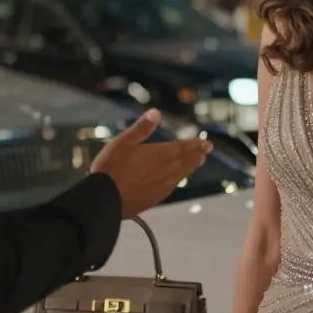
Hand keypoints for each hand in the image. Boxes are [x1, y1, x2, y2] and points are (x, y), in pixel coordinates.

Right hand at [91, 109, 212, 217]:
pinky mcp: (155, 198)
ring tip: (198, 161)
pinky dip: (179, 179)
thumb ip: (142, 128)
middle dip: (197, 153)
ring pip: (182, 174)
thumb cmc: (111, 168)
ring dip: (191, 166)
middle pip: (186, 161)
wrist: (105, 199)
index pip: (182, 147)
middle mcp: (166, 171)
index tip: (207, 142)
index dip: (195, 144)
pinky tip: (178, 180)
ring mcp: (162, 186)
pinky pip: (173, 186)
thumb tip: (156, 112)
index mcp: (160, 154)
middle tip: (207, 149)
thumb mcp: (123, 142)